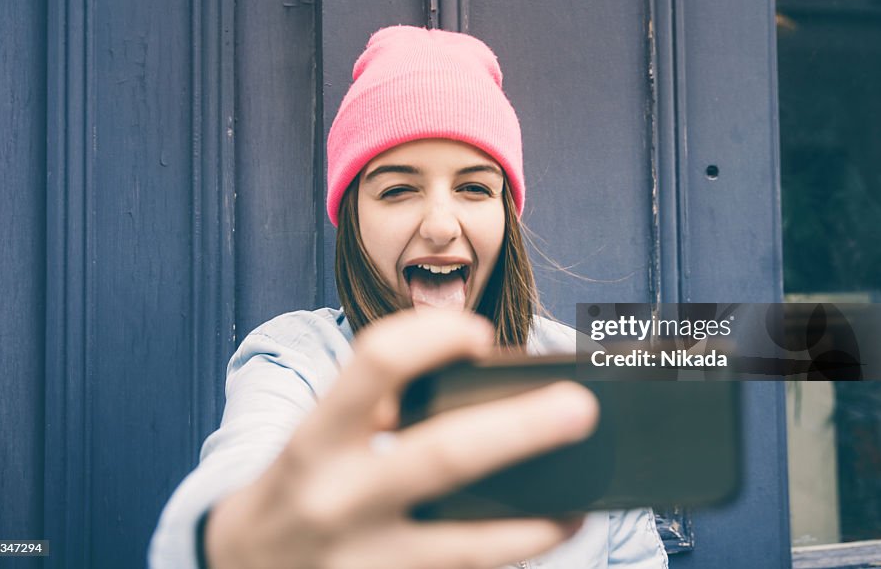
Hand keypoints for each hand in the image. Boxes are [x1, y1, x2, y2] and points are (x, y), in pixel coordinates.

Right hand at [205, 308, 598, 568]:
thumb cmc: (299, 486)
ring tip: (581, 500)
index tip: (480, 334)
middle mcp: (335, 498)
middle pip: (442, 457)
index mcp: (316, 439)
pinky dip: (511, 555)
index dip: (432, 338)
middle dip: (519, 430)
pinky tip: (545, 533)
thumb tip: (485, 397)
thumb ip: (378, 413)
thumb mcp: (317, 438)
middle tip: (580, 407)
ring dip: (534, 523)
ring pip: (465, 546)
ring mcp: (359, 561)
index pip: (376, 364)